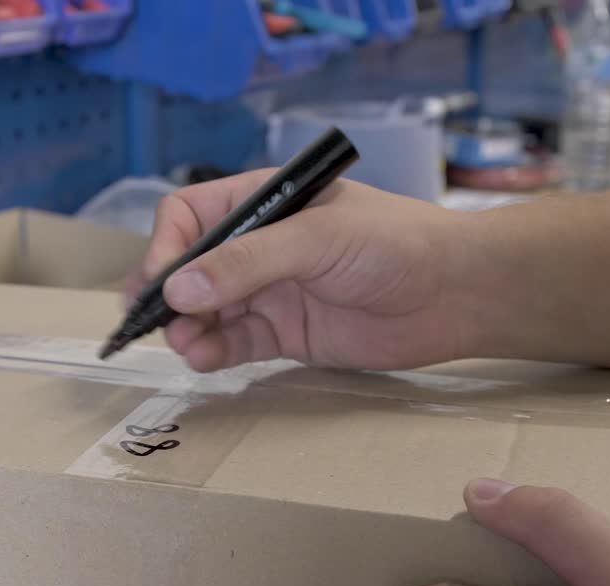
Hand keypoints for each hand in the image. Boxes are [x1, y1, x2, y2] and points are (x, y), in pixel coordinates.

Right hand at [127, 171, 475, 371]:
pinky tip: (203, 358)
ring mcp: (270, 292)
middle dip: (166, 293)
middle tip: (153, 321)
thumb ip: (247, 264)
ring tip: (185, 344)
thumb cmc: (395, 243)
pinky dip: (212, 352)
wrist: (455, 293)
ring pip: (206, 311)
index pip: (190, 215)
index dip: (167, 245)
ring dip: (187, 327)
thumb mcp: (317, 240)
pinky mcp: (285, 335)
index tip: (159, 280)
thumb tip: (178, 289)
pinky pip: (234, 344)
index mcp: (262, 202)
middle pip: (189, 268)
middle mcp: (258, 246)